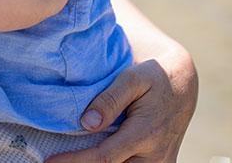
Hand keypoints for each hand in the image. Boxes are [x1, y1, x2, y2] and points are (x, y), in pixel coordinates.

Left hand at [46, 55, 197, 162]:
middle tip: (53, 160)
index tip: (49, 161)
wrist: (182, 85)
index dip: (75, 162)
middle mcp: (155, 157)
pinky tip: (91, 158)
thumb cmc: (153, 78)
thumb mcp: (132, 78)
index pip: (104, 158)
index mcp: (146, 134)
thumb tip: (87, 123)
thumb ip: (110, 100)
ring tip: (70, 159)